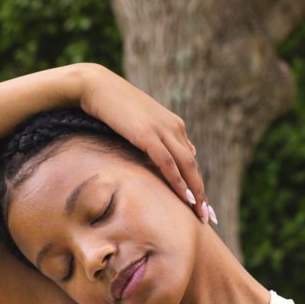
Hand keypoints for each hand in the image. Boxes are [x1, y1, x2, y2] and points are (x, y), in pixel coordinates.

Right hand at [77, 64, 211, 222]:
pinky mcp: (146, 134)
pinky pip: (167, 162)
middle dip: (202, 193)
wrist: (96, 86)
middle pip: (192, 166)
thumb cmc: (113, 106)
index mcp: (173, 126)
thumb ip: (154, 139)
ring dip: (194, 191)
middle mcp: (173, 127)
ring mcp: (161, 130)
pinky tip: (183, 196)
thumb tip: (166, 156)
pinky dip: (177, 180)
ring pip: (185, 166)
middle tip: (208, 217)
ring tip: (199, 213)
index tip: (203, 205)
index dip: (197, 184)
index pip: (189, 160)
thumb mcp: (139, 124)